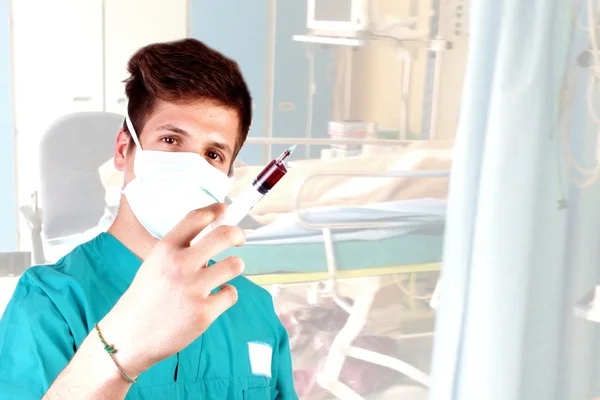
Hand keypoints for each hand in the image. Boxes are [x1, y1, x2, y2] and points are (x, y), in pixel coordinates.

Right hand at [99, 203, 245, 377]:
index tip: (223, 210)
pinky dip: (227, 294)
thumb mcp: (154, 264)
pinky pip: (231, 294)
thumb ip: (179, 248)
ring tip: (225, 272)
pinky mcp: (204, 313)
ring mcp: (193, 289)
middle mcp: (180, 265)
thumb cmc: (145, 299)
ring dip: (235, 266)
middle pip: (224, 235)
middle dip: (237, 234)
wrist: (129, 337)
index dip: (215, 210)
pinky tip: (215, 298)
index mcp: (165, 249)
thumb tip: (212, 230)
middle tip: (239, 238)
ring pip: (234, 265)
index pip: (196, 217)